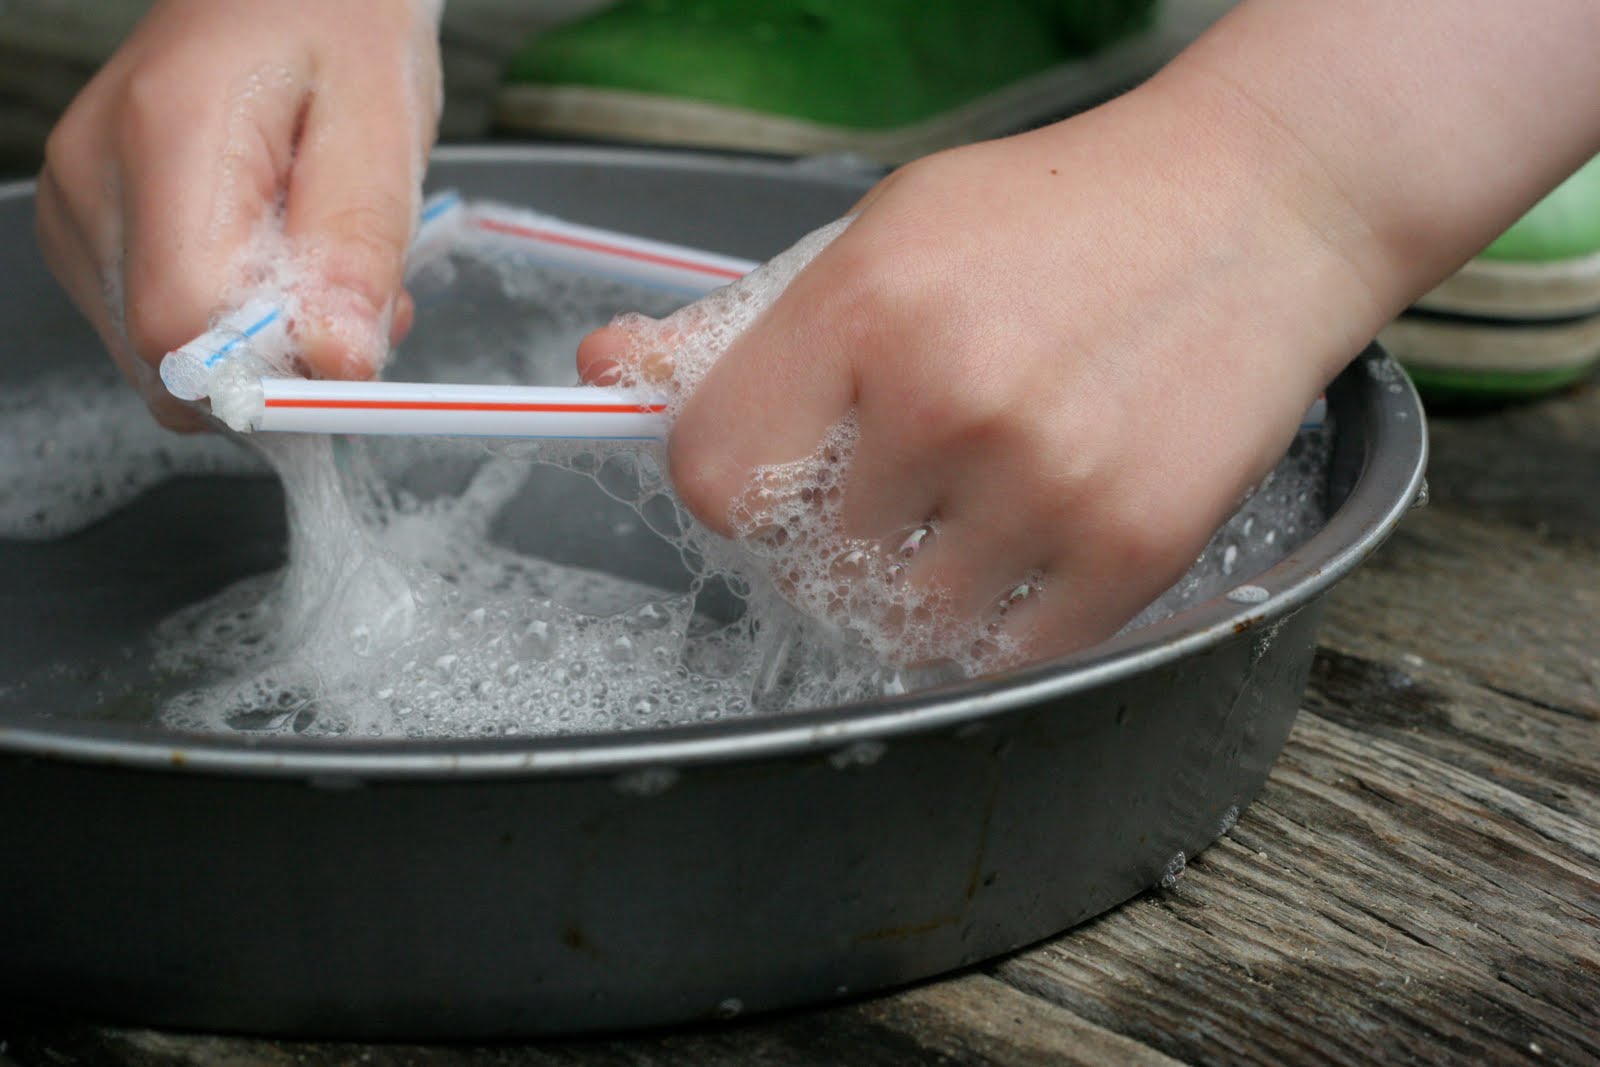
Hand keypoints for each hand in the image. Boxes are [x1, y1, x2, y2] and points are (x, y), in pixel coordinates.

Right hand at [36, 0, 441, 429]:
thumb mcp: (382, 130)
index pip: (181, 329)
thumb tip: (336, 363)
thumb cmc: (339, 33)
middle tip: (360, 300)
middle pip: (167, 357)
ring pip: (166, 358)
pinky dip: (237, 326)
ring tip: (326, 267)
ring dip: (266, 347)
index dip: (274, 373)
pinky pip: (162, 328)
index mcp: (162, 140)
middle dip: (280, 363)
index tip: (351, 358)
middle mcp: (92, 182)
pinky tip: (282, 267)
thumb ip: (358, 250)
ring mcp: (78, 210)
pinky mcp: (87, 232)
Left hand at [580, 84, 1381, 666]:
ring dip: (916, 586)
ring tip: (968, 510)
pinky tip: (1023, 547)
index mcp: (866, 307)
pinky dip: (999, 624)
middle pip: (806, 563)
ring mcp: (1045, 485)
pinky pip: (1005, 656)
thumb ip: (741, 325)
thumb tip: (608, 374)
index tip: (772, 477)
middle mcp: (949, 401)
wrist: (1256, 211)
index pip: (716, 479)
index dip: (732, 489)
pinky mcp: (1132, 550)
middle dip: (833, 534)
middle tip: (893, 484)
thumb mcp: (885, 234)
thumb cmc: (1059, 218)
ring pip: (903, 621)